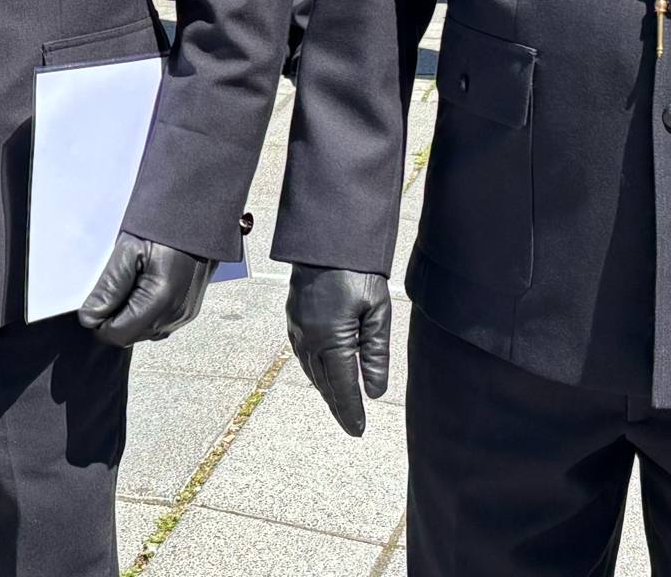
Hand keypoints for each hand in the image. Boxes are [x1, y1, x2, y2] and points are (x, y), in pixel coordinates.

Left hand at [78, 231, 212, 348]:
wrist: (198, 221)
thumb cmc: (165, 230)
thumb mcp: (128, 250)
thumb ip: (109, 286)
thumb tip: (89, 316)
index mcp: (160, 300)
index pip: (117, 335)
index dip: (99, 321)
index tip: (94, 300)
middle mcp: (174, 315)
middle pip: (130, 336)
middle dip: (114, 317)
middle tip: (115, 284)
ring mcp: (183, 316)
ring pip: (142, 332)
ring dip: (129, 315)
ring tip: (131, 282)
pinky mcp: (188, 312)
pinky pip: (157, 324)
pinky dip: (144, 312)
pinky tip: (144, 286)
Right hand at [286, 265, 390, 436]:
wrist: (327, 241)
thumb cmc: (358, 273)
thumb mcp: (377, 312)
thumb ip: (376, 354)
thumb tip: (374, 392)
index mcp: (332, 340)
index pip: (343, 387)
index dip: (351, 412)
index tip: (358, 430)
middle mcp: (310, 339)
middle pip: (325, 384)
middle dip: (339, 407)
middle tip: (351, 426)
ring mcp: (298, 329)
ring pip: (311, 372)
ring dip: (326, 390)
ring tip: (340, 405)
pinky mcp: (293, 318)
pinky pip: (302, 355)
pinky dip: (314, 371)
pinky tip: (324, 374)